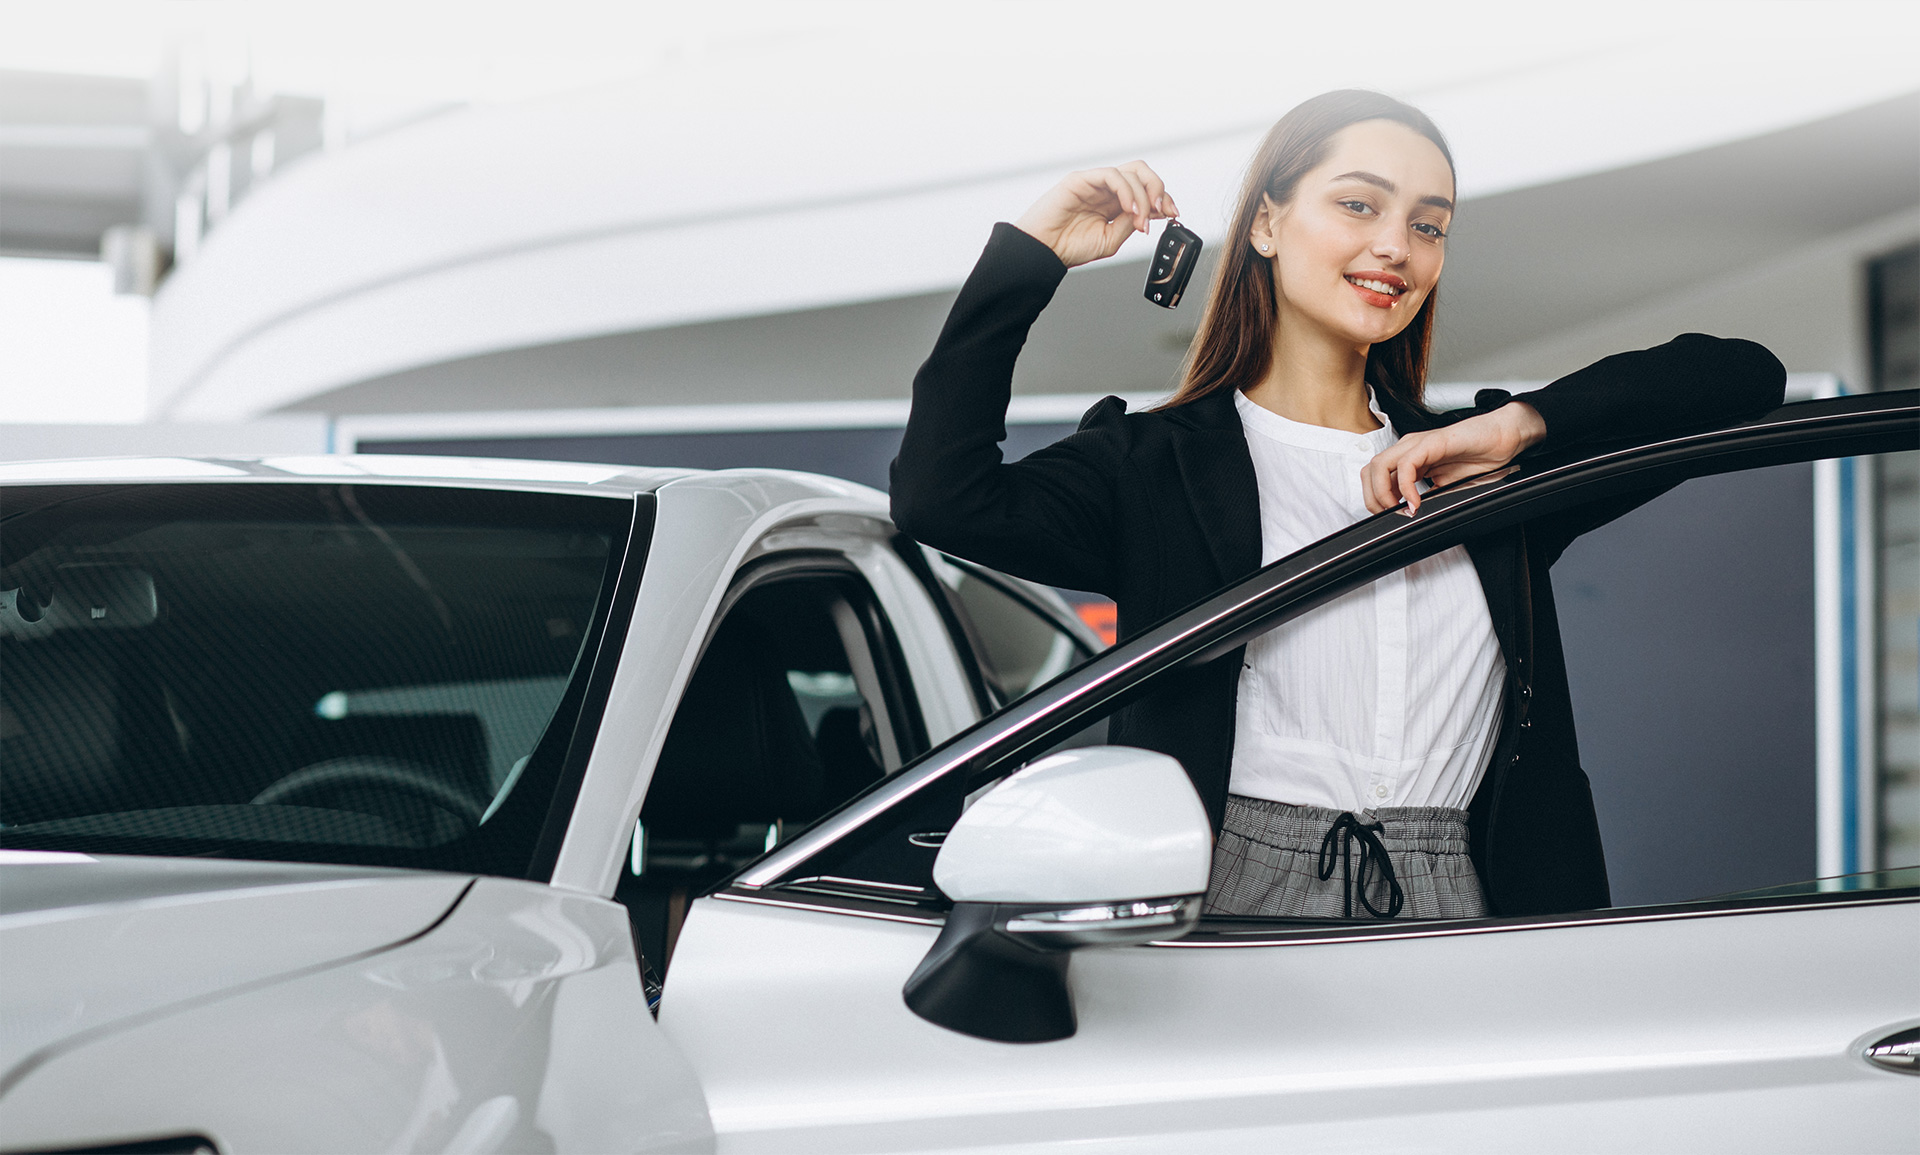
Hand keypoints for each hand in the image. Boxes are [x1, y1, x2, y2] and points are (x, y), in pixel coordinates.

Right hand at [1013, 161, 1178, 268]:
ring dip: (1144, 195)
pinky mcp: (1081, 179)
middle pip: (1143, 172)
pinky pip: (1111, 175)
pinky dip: (1127, 190)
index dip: (1163, 199)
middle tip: (1163, 211)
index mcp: (1114, 203)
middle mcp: (1106, 189)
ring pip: (1131, 172)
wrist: (1043, 251)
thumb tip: (1152, 212)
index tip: (1173, 215)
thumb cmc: (1069, 247)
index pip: (1146, 190)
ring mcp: (1094, 182)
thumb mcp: (1110, 240)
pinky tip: (1129, 209)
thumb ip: (1130, 223)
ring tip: (1141, 219)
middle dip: (1159, 189)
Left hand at [1361, 402, 1546, 515]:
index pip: (1374, 477)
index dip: (1375, 499)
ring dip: (1384, 493)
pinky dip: (1406, 487)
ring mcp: (1418, 444)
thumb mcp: (1446, 486)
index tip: (1389, 517)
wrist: (1503, 438)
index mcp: (1409, 458)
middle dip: (1373, 499)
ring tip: (1402, 510)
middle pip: (1370, 471)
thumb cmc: (1479, 458)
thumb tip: (1412, 517)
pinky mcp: (1432, 442)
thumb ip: (1426, 497)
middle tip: (1391, 516)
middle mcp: (1408, 448)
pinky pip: (1406, 464)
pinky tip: (1416, 501)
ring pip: (1379, 466)